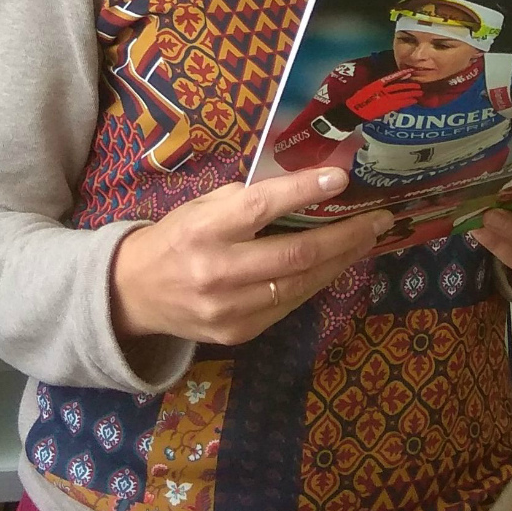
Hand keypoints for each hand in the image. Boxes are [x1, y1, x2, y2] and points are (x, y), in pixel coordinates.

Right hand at [111, 167, 391, 347]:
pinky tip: (335, 263)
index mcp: (204, 229)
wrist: (134, 293)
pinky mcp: (239, 333)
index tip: (340, 178)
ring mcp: (229, 309)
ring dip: (340, 260)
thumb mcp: (202, 206)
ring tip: (367, 239)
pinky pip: (289, 304)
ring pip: (300, 284)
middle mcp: (217, 271)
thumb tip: (306, 181)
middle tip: (377, 219)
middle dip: (343, 235)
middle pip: (294, 255)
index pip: (260, 208)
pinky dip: (316, 282)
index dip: (303, 192)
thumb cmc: (176, 237)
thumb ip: (248, 199)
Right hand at [344, 71, 424, 121]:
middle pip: (399, 87)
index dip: (401, 74)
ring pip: (401, 96)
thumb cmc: (356, 99)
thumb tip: (386, 81)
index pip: (391, 78)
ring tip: (420, 93)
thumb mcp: (365, 87)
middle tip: (419, 85)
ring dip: (411, 94)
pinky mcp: (385, 108)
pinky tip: (413, 101)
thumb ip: (376, 84)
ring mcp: (384, 100)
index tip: (410, 71)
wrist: (352, 111)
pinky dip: (406, 102)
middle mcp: (381, 91)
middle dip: (410, 86)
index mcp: (376, 84)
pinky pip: (398, 104)